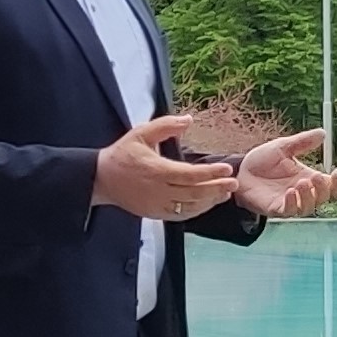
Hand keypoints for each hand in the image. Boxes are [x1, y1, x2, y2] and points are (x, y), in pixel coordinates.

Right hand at [92, 113, 238, 222]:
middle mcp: (158, 190)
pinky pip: (180, 216)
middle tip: (234, 183)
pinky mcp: (154, 214)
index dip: (210, 174)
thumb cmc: (123, 154)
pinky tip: (207, 203)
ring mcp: (156, 205)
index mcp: (156, 170)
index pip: (189, 175)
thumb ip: (165, 126)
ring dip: (210, 201)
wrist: (102, 179)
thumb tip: (188, 120)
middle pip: (193, 194)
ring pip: (189, 208)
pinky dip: (196, 210)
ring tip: (225, 193)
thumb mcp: (141, 133)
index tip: (227, 169)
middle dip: (216, 189)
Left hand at [232, 129, 336, 218]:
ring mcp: (289, 201)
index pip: (329, 185)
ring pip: (308, 208)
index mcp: (307, 177)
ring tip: (301, 183)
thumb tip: (323, 133)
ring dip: (308, 197)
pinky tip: (290, 192)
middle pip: (322, 198)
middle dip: (323, 189)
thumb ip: (303, 142)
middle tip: (315, 176)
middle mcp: (301, 192)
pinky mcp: (275, 208)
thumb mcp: (283, 146)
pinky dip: (292, 203)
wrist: (241, 170)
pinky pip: (288, 211)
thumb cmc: (263, 160)